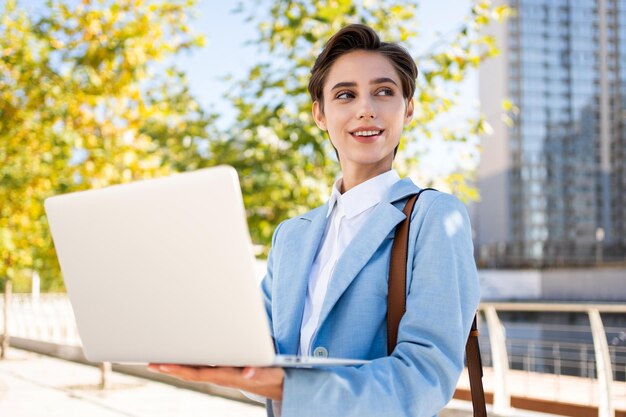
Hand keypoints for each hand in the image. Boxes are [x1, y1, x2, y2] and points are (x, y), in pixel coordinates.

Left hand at [148, 364, 283, 400]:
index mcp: (230, 376)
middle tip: (152, 363)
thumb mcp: (272, 373)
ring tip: (155, 362)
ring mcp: (221, 373)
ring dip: (174, 366)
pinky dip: (185, 363)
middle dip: (171, 368)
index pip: (201, 373)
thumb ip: (261, 373)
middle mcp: (221, 376)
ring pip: (193, 371)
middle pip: (191, 373)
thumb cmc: (275, 374)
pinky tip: (175, 359)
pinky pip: (200, 367)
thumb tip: (247, 372)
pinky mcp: (222, 369)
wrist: (279, 382)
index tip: (166, 365)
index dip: (182, 370)